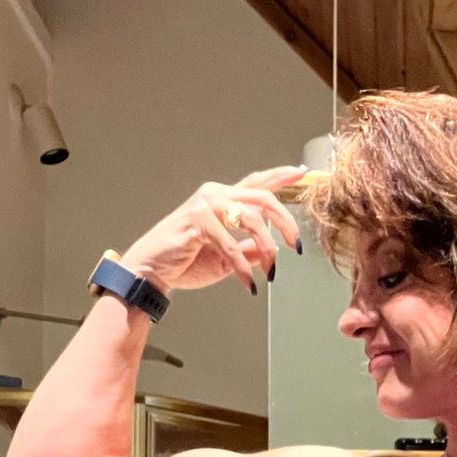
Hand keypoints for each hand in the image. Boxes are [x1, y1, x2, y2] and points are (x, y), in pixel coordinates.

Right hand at [119, 166, 307, 296]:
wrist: (153, 272)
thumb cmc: (186, 262)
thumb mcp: (227, 258)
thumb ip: (249, 250)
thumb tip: (272, 251)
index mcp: (223, 199)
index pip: (257, 183)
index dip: (281, 176)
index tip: (303, 171)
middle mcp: (215, 195)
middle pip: (262, 198)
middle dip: (286, 222)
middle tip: (298, 246)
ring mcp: (205, 205)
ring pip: (251, 220)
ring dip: (268, 249)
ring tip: (272, 273)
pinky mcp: (196, 222)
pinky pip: (231, 246)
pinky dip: (243, 268)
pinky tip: (249, 285)